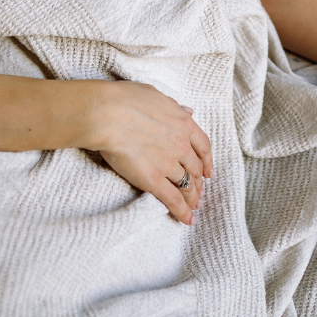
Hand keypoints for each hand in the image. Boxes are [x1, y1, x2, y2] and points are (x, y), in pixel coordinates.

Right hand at [90, 81, 213, 224]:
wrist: (108, 114)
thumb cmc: (126, 100)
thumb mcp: (157, 96)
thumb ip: (174, 108)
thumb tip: (188, 111)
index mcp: (183, 123)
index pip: (203, 146)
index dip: (207, 161)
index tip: (208, 171)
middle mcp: (181, 145)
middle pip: (195, 168)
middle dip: (199, 183)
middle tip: (200, 193)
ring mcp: (169, 163)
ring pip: (187, 185)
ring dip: (192, 198)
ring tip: (194, 207)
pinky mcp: (153, 180)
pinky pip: (173, 199)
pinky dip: (182, 211)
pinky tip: (187, 220)